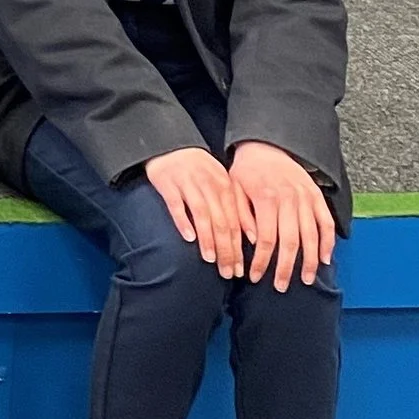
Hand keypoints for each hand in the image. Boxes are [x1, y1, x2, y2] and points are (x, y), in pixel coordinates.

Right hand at [144, 143, 248, 278]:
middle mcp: (209, 185)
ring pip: (203, 215)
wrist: (171, 145)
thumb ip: (235, 207)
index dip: (239, 248)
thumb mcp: (221, 183)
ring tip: (211, 260)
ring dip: (208, 240)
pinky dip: (184, 221)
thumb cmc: (199, 169)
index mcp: (225, 186)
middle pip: (222, 222)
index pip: (236, 222)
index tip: (240, 270)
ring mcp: (188, 183)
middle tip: (228, 273)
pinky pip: (177, 205)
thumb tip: (251, 237)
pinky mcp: (167, 183)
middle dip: (227, 250)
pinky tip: (189, 238)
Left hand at [230, 140, 336, 291]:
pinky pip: (326, 222)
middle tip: (281, 286)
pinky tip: (325, 259)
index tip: (256, 277)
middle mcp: (289, 200)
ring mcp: (306, 198)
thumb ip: (242, 217)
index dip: (261, 262)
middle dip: (286, 268)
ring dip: (310, 261)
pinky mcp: (317, 196)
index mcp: (266, 199)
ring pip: (312, 235)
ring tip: (306, 279)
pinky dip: (328, 242)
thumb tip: (253, 243)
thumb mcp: (234, 190)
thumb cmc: (246, 171)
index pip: (265, 239)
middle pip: (290, 242)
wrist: (266, 145)